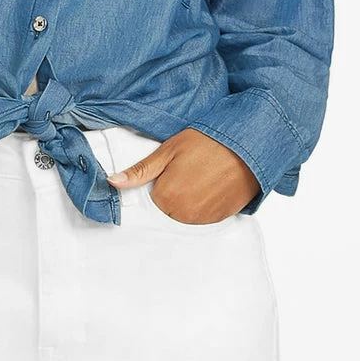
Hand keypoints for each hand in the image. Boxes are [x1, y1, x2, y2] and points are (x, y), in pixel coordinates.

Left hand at [106, 128, 259, 222]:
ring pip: (188, 215)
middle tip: (191, 170)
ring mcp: (204, 219)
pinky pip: (206, 216)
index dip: (163, 181)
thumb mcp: (169, 150)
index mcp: (166, 197)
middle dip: (176, 192)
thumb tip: (112, 181)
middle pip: (170, 209)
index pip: (154, 198)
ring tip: (204, 175)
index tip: (175, 168)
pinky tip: (215, 185)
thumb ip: (140, 171)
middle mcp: (184, 214)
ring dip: (192, 199)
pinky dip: (208, 204)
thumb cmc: (208, 142)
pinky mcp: (222, 218)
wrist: (247, 144)